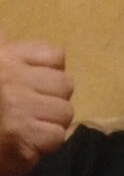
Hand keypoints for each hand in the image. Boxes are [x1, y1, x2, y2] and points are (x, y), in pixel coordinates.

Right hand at [0, 30, 73, 175]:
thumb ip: (4, 49)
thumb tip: (4, 32)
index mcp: (4, 57)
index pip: (55, 55)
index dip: (52, 74)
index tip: (37, 87)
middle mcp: (10, 77)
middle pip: (65, 84)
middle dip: (54, 101)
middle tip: (33, 112)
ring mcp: (16, 105)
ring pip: (65, 112)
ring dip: (52, 124)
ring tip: (30, 127)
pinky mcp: (22, 133)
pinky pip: (58, 136)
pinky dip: (46, 144)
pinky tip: (28, 142)